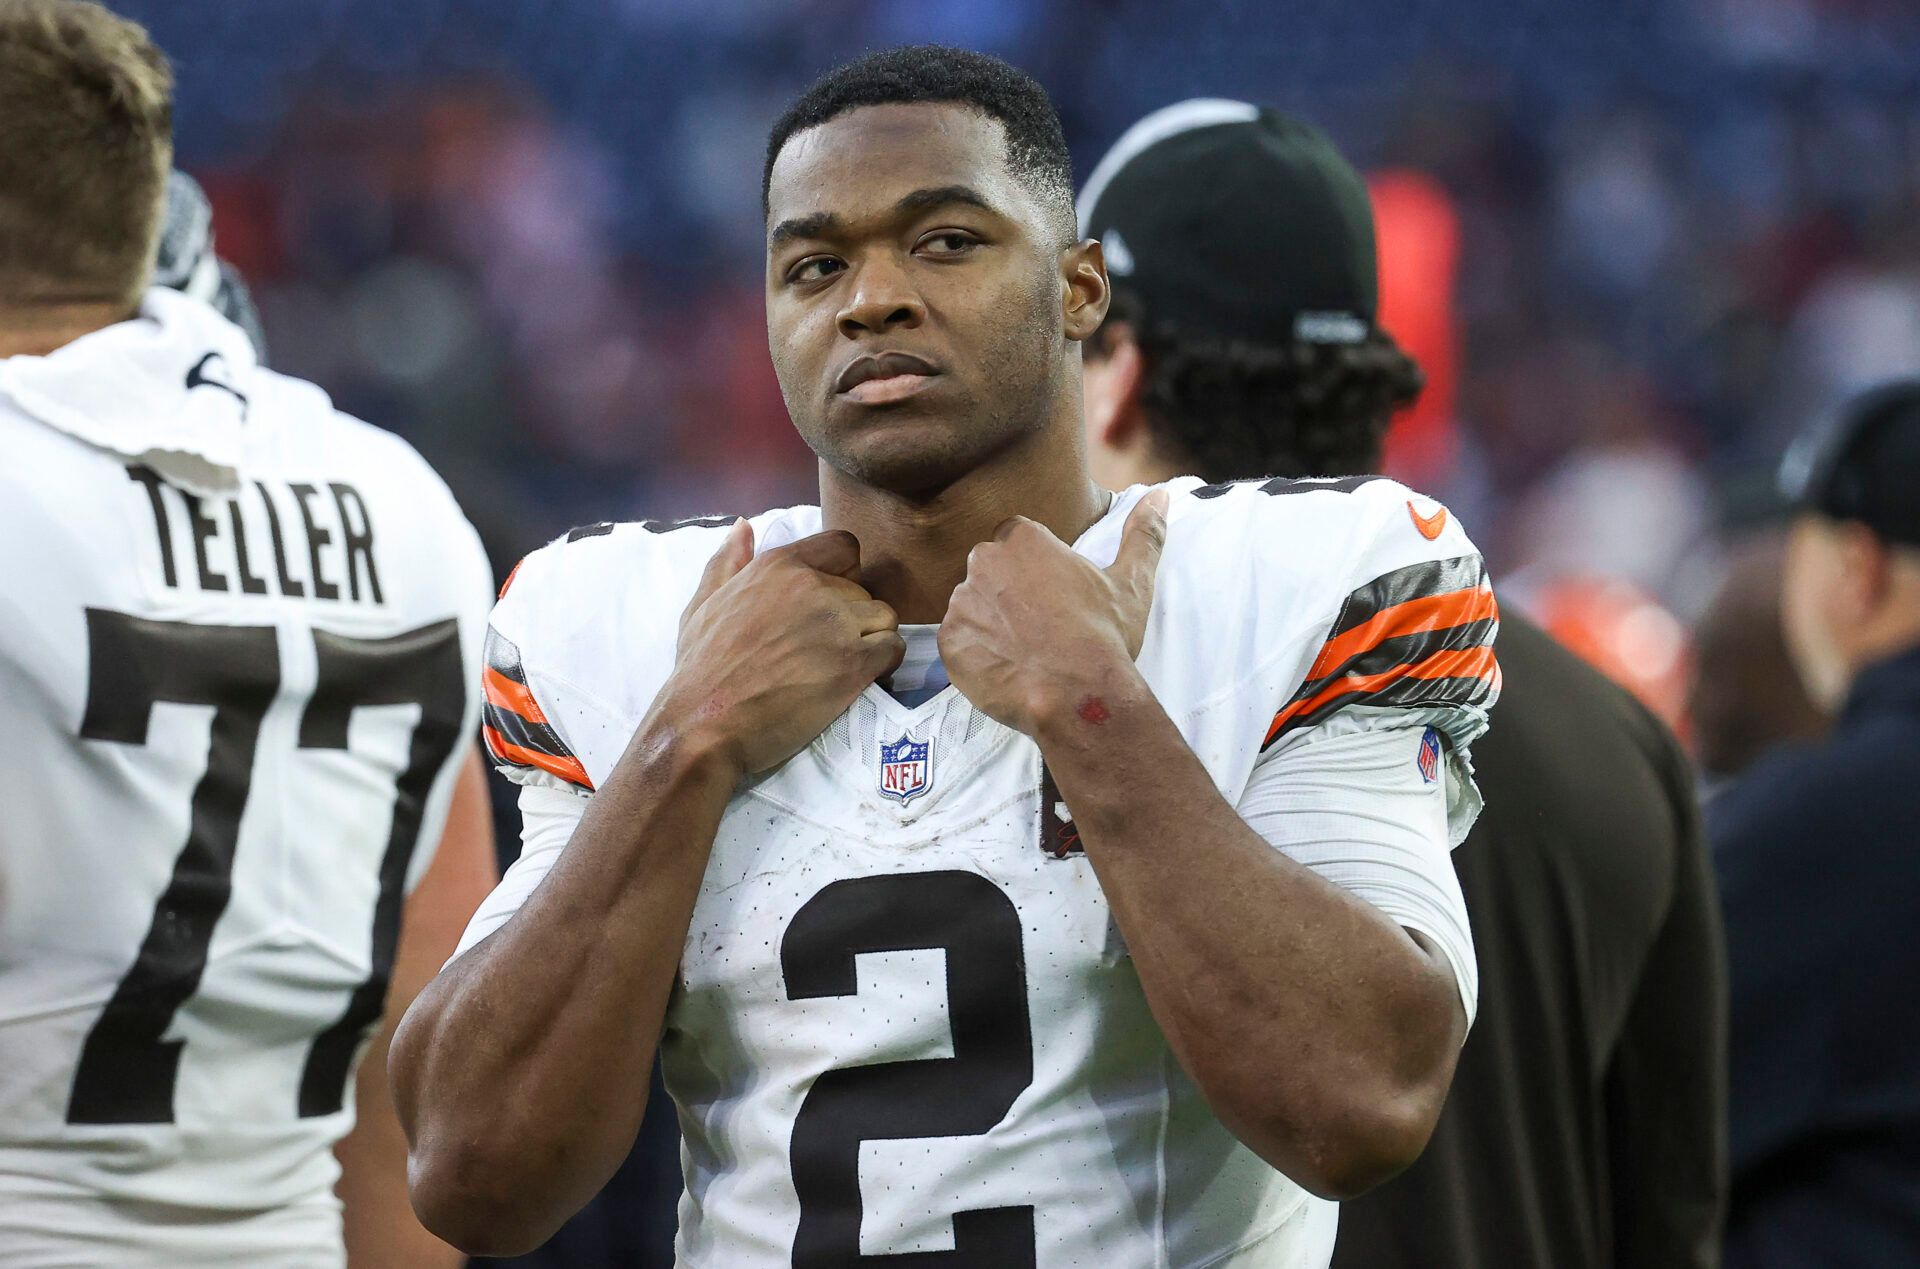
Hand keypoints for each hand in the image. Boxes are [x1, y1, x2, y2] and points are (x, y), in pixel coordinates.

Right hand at [657, 522, 903, 774]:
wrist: (704, 723)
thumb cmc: (700, 669)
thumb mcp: (703, 604)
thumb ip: (727, 563)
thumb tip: (743, 526)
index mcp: (779, 566)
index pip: (844, 547)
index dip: (845, 574)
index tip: (829, 603)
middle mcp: (812, 587)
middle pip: (864, 591)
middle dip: (853, 618)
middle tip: (828, 649)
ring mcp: (835, 625)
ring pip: (885, 618)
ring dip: (872, 641)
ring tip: (846, 665)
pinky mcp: (853, 664)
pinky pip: (892, 649)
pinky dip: (884, 665)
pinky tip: (860, 680)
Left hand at [940, 490, 1168, 735]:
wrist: (1076, 695)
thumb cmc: (1104, 636)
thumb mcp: (1131, 582)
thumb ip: (1143, 534)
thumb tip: (1160, 496)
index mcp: (1023, 539)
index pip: (1016, 539)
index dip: (1033, 567)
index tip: (1051, 593)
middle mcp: (984, 562)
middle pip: (990, 570)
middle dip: (1008, 591)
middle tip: (1039, 625)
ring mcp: (962, 602)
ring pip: (972, 605)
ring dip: (990, 622)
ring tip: (1023, 650)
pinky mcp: (948, 641)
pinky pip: (958, 640)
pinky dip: (975, 652)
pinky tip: (1005, 668)